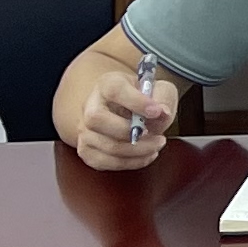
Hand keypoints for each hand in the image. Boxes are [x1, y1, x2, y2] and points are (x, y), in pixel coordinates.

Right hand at [65, 60, 180, 171]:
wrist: (128, 110)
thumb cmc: (143, 98)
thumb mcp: (159, 90)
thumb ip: (163, 98)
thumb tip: (162, 113)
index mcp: (107, 83)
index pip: (114, 89)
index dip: (136, 102)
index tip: (157, 111)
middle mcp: (90, 105)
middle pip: (96, 119)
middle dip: (130, 132)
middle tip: (158, 137)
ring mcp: (84, 129)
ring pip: (102, 144)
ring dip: (135, 151)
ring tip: (156, 146)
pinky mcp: (86, 149)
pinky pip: (102, 162)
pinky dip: (128, 163)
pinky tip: (145, 156)